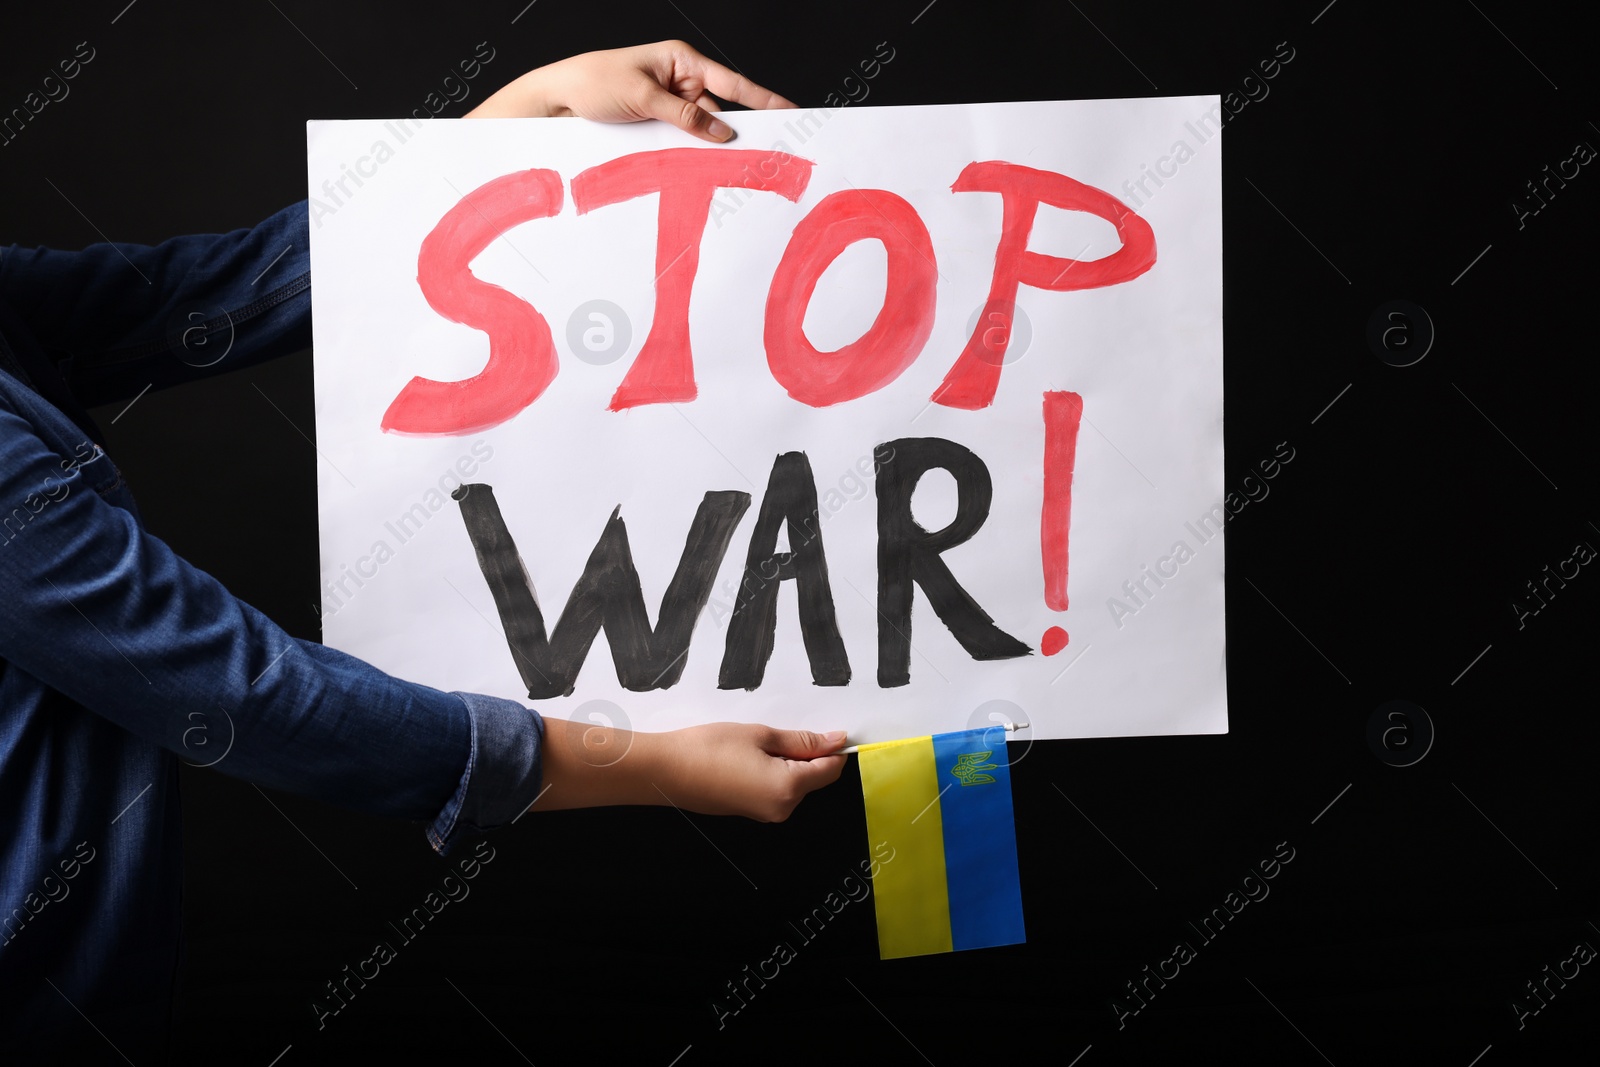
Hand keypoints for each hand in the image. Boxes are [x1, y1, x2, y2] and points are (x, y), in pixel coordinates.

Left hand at [465, 40, 795, 141]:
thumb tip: (722, 131)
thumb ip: (685, 116)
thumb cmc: (593, 81)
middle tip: (764, 148)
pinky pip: (685, 138)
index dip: (763, 98)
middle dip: (739, 128)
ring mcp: (670, 102)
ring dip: (710, 145)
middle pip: (722, 107)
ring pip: (704, 128)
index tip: (789, 109)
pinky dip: (691, 150)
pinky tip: (699, 162)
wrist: (557, 99)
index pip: (732, 81)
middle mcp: (680, 79)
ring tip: (726, 161)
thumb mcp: (642, 97)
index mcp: (681, 60)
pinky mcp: (658, 122)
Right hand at [532, 719, 847, 821]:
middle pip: (813, 778)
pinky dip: (772, 771)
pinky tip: (749, 754)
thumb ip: (801, 741)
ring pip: (793, 783)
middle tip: (779, 729)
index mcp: (788, 789)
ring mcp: (764, 813)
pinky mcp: (748, 811)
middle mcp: (781, 808)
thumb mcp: (760, 735)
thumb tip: (834, 741)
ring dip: (788, 761)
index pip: (829, 770)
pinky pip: (774, 790)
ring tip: (758, 740)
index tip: (830, 728)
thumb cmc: (710, 748)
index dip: (834, 748)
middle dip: (807, 753)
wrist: (664, 771)